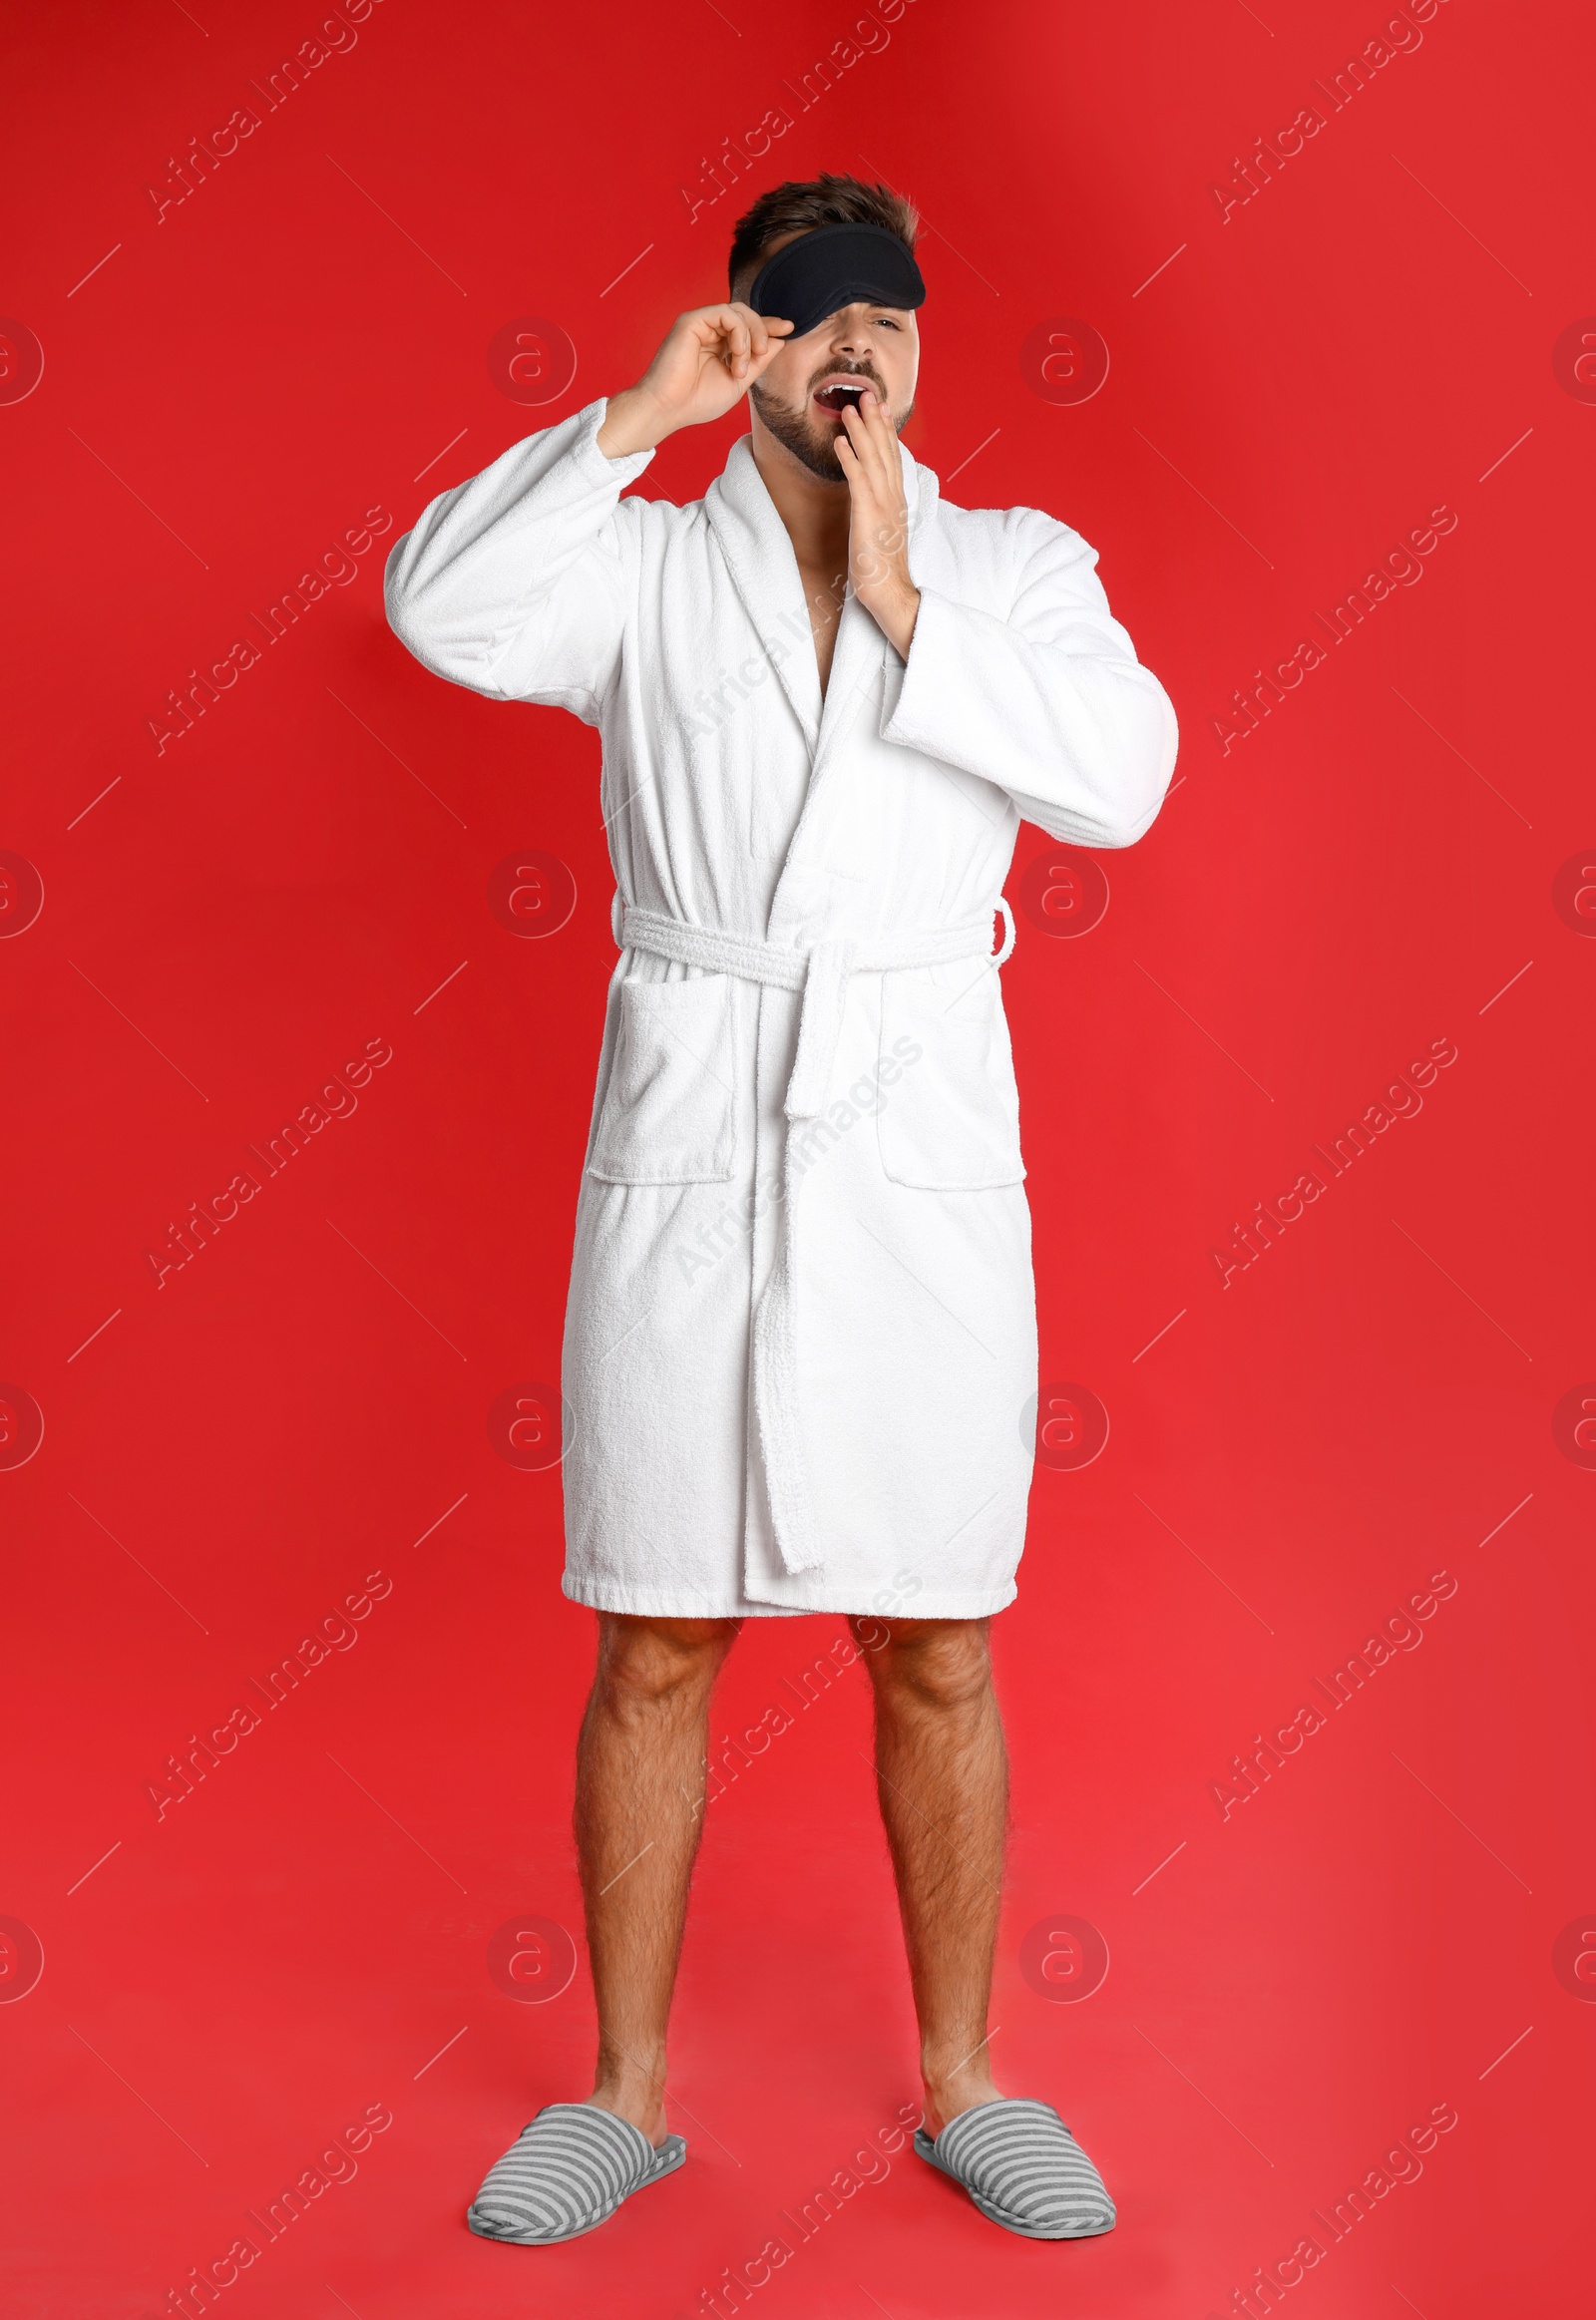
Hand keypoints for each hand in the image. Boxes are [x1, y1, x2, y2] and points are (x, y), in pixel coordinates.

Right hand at [597, 304, 793, 456]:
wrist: (669, 409)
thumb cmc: (697, 402)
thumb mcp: (738, 381)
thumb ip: (758, 362)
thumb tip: (780, 341)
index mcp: (720, 345)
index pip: (748, 327)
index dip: (770, 325)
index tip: (789, 329)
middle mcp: (710, 332)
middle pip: (746, 314)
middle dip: (763, 329)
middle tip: (763, 353)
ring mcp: (700, 324)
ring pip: (738, 311)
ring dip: (750, 335)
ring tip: (743, 364)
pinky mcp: (692, 321)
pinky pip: (725, 313)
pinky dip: (739, 331)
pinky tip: (738, 353)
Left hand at [836, 390, 919, 658]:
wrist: (890, 593)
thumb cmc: (883, 570)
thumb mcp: (882, 534)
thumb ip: (879, 512)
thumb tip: (871, 502)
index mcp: (897, 501)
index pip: (893, 459)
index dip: (886, 432)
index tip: (880, 410)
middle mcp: (893, 497)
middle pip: (885, 451)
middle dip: (876, 421)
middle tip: (867, 394)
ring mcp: (882, 505)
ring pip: (872, 458)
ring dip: (861, 431)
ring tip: (850, 407)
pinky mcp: (868, 515)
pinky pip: (857, 480)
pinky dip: (849, 458)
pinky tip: (839, 441)